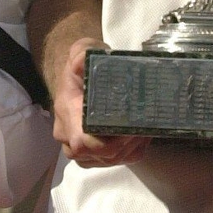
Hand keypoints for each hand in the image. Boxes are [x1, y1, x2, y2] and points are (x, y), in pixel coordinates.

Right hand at [51, 38, 149, 166]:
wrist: (77, 77)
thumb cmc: (81, 66)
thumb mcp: (81, 51)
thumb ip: (81, 53)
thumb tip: (82, 62)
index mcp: (67, 113)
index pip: (82, 143)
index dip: (107, 143)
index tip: (128, 128)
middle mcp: (69, 136)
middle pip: (100, 155)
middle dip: (126, 145)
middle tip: (143, 127)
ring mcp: (80, 148)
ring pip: (109, 161)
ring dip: (130, 149)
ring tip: (145, 129)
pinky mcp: (91, 153)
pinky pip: (114, 161)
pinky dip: (131, 152)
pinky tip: (141, 137)